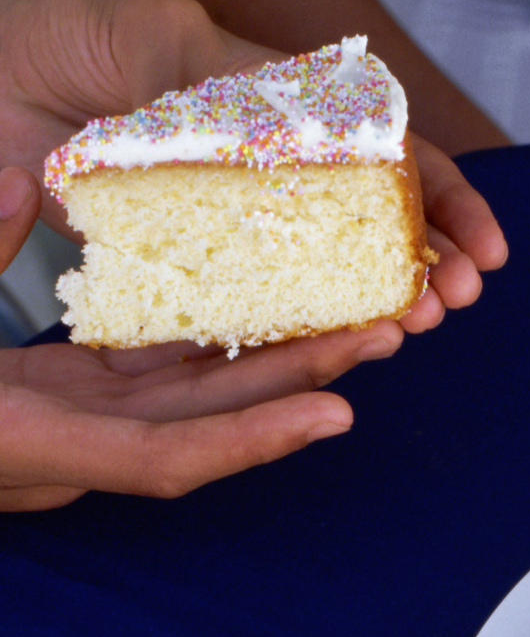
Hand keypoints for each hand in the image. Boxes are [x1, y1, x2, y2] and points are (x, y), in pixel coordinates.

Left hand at [0, 0, 504, 331]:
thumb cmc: (62, 29)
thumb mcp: (158, 40)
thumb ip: (229, 92)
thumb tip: (296, 145)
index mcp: (275, 110)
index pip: (383, 157)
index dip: (443, 204)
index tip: (482, 251)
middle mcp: (258, 175)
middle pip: (363, 231)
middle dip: (421, 268)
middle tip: (449, 304)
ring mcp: (217, 224)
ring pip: (311, 281)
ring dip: (365, 312)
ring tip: (405, 332)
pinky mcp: (163, 267)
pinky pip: (230, 312)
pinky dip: (280, 338)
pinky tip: (321, 355)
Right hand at [0, 163, 401, 509]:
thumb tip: (15, 177)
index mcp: (32, 447)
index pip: (165, 459)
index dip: (255, 438)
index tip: (335, 411)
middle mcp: (69, 455)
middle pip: (207, 427)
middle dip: (300, 382)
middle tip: (386, 331)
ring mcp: (73, 432)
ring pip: (194, 403)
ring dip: (275, 364)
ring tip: (357, 316)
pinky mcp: (69, 407)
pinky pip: (159, 383)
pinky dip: (216, 350)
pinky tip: (271, 309)